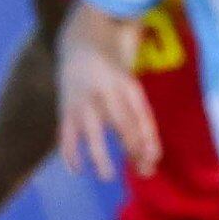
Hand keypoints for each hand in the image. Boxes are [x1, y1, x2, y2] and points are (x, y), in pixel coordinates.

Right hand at [56, 21, 161, 180]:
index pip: (142, 116)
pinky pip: (66, 134)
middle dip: (133, 149)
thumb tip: (152, 157)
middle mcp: (106, 92)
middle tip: (141, 171)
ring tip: (107, 176)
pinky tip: (78, 171)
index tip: (153, 161)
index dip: (149, 141)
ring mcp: (84, 101)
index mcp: (128, 86)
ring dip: (99, 156)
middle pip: (122, 124)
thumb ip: (141, 120)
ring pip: (92, 132)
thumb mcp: (132, 89)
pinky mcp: (65, 109)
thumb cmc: (114, 74)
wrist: (80, 42)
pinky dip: (70, 154)